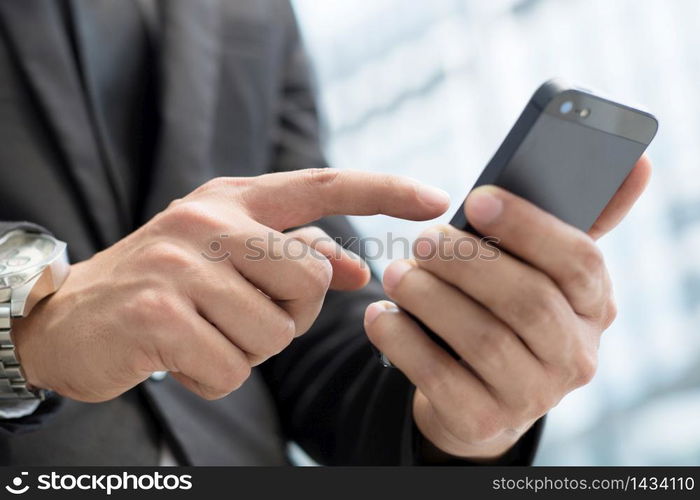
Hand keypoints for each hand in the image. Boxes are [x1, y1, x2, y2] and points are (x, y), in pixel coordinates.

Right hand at [13, 169, 449, 401]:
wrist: (72, 317)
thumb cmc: (168, 285)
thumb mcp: (229, 256)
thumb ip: (294, 255)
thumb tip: (358, 268)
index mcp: (234, 200)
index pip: (323, 186)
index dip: (385, 190)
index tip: (439, 200)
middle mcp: (210, 222)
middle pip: (311, 278)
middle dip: (291, 313)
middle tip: (242, 313)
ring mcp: (181, 265)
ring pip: (274, 332)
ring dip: (249, 349)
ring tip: (206, 333)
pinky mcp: (157, 313)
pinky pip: (232, 369)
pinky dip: (216, 377)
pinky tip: (184, 358)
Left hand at [364, 157, 651, 459]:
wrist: (480, 393)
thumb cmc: (507, 311)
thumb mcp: (540, 270)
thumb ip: (573, 221)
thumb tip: (637, 163)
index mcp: (595, 307)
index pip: (579, 261)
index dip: (528, 226)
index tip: (477, 199)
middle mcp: (574, 356)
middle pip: (528, 301)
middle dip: (468, 264)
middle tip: (422, 240)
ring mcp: (531, 395)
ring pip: (482, 339)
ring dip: (431, 298)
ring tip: (397, 273)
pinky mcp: (482, 421)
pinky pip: (439, 378)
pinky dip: (403, 341)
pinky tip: (381, 315)